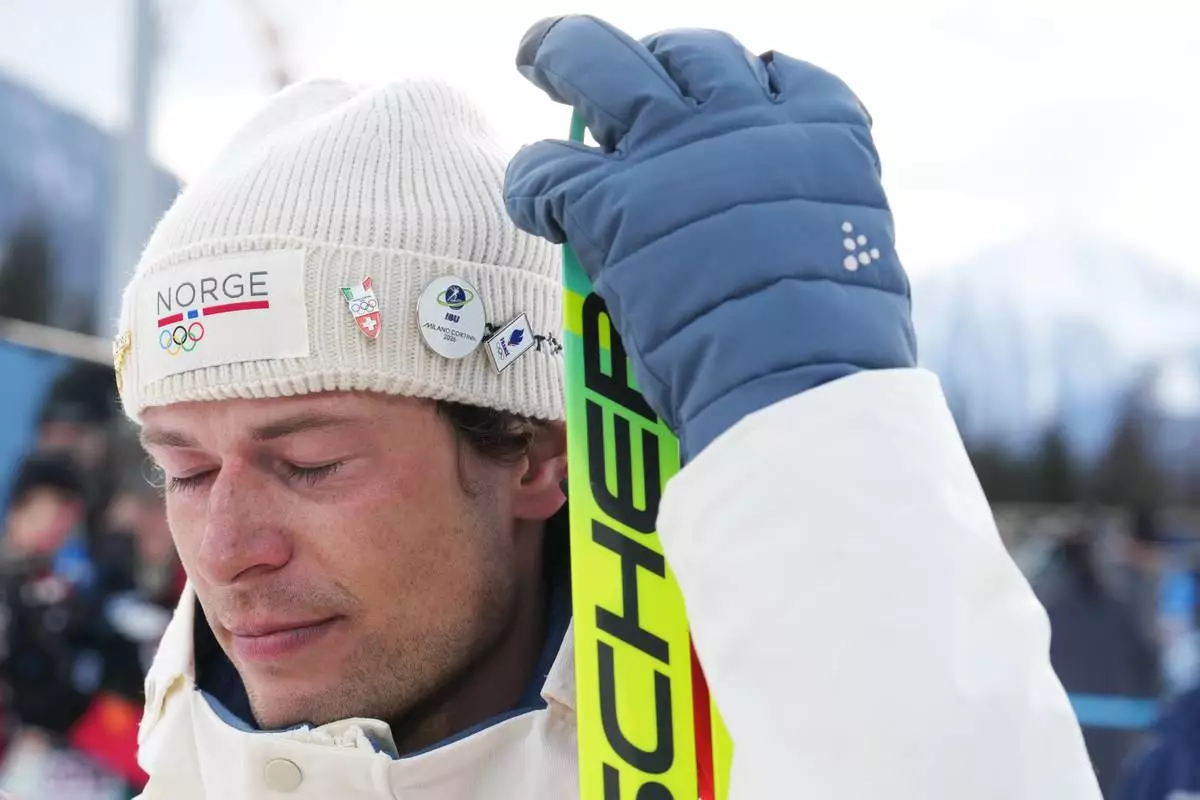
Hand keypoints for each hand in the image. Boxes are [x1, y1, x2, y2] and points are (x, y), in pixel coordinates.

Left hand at [504, 15, 916, 458]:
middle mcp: (745, 121)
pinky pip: (548, 166)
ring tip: (544, 60)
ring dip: (568, 61)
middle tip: (617, 58)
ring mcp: (673, 153)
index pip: (776, 73)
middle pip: (684, 50)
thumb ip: (814, 214)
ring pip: (600, 65)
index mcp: (821, 132)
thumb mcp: (856, 254)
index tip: (720, 102)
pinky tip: (534, 198)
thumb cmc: (841, 348)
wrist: (802, 383)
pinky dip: (532, 180)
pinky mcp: (611, 202)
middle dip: (647, 52)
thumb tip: (785, 224)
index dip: (742, 83)